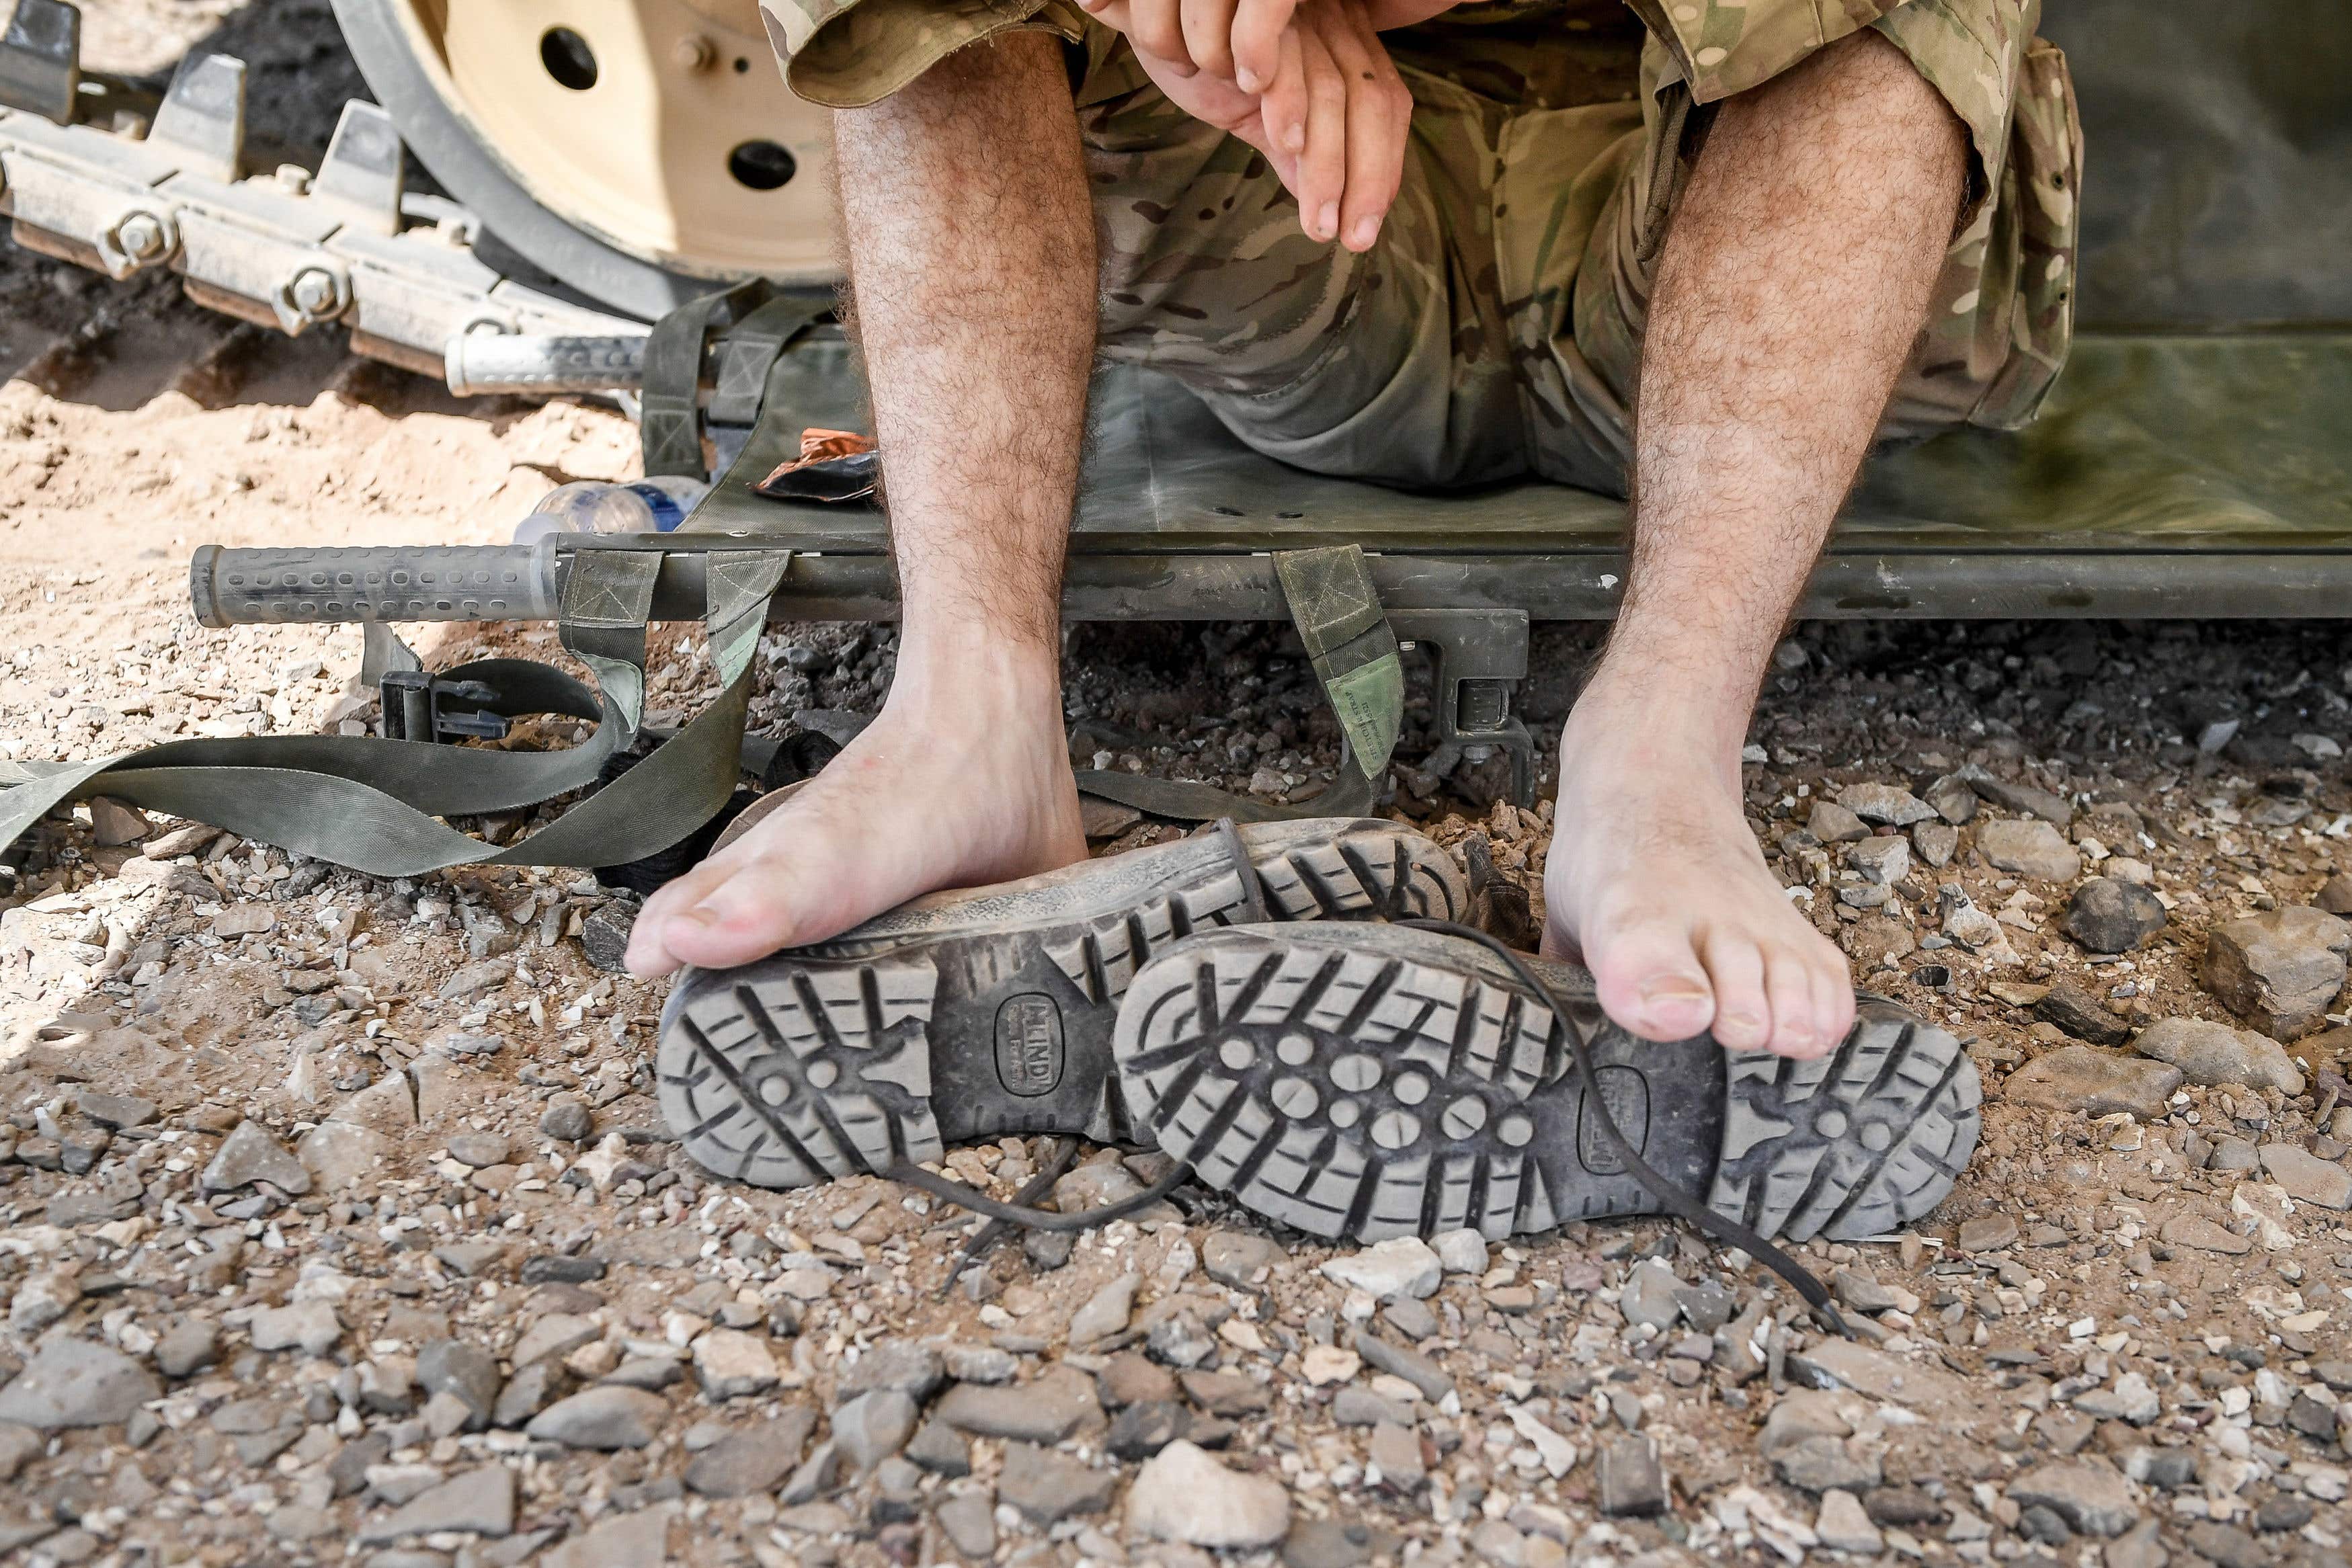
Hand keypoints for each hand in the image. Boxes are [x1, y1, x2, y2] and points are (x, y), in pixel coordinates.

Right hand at [1083, 0, 1428, 249]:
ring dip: (1327, 161)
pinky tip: (1285, 143)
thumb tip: (1327, 213)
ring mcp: (1294, 15)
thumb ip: (1293, 154)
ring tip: (1319, 217)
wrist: (1151, 14)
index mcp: (1341, 43)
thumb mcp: (1257, 114)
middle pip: (1368, 100)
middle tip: (1348, 236)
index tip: (1362, 231)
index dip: (1383, 169)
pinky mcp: (1253, 8)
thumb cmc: (1207, 61)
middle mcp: (1327, 22)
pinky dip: (1288, 102)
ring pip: (1329, 89)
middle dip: (1364, 177)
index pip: (1385, 103)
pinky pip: (1282, 56)